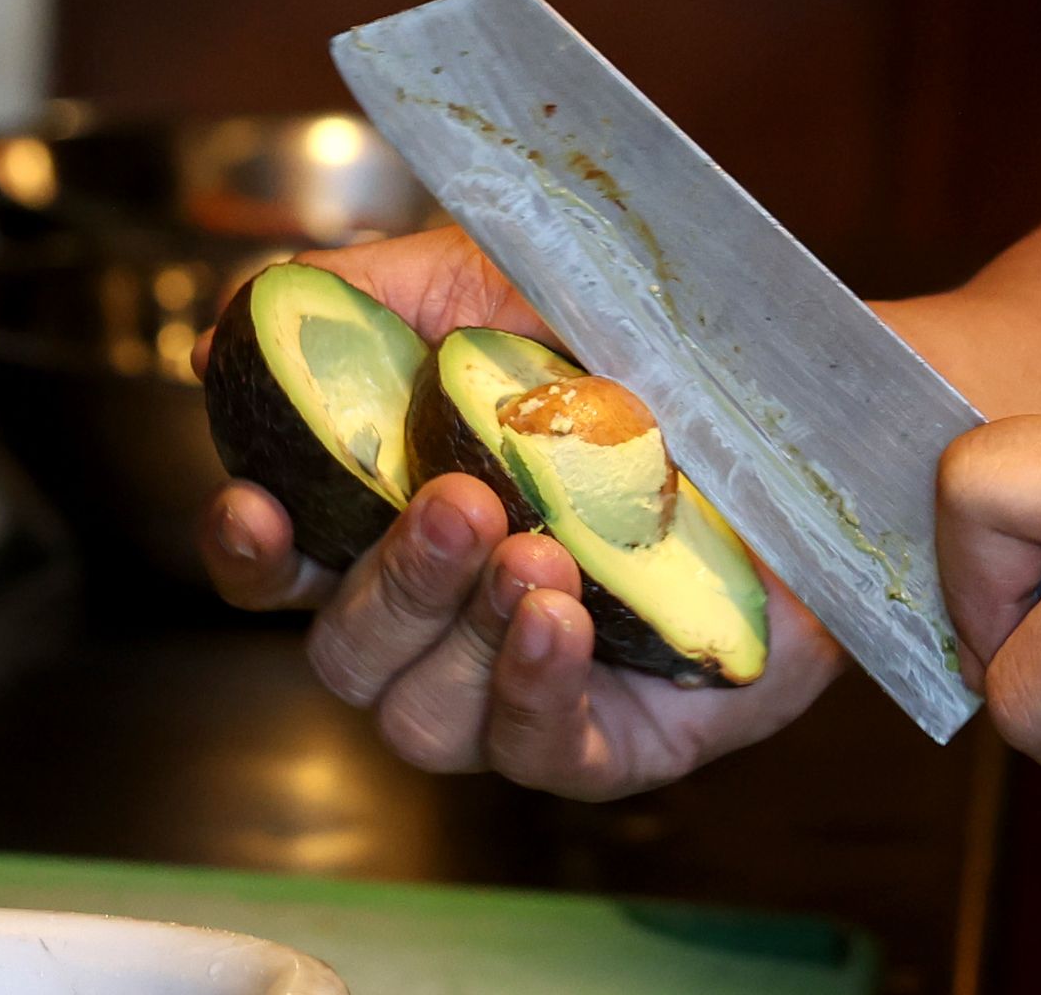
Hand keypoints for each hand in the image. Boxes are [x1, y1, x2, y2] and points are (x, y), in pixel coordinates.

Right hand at [196, 228, 842, 799]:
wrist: (807, 394)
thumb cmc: (643, 344)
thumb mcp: (494, 285)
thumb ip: (360, 299)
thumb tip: (232, 324)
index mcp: (405, 527)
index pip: (287, 576)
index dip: (251, 556)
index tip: (260, 509)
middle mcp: (458, 621)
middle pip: (350, 658)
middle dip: (391, 587)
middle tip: (463, 503)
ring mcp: (542, 686)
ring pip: (430, 720)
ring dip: (463, 636)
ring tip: (537, 553)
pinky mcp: (633, 734)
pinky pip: (550, 756)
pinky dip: (536, 695)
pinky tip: (563, 621)